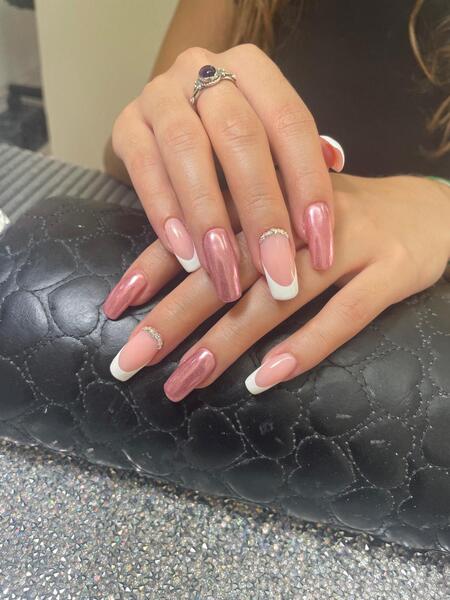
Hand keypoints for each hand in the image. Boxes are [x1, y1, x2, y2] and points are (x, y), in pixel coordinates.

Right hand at [108, 44, 343, 309]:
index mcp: (252, 69)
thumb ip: (298, 159)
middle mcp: (203, 69)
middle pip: (240, 137)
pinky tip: (187, 255)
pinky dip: (166, 214)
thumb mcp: (270, 141)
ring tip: (228, 275)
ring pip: (186, 149)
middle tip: (277, 274)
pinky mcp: (126, 125)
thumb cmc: (233, 144)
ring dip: (210, 219)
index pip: (290, 122)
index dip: (308, 185)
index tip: (320, 246)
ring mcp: (159, 94)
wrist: (169, 121)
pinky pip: (143, 168)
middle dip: (262, 213)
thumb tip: (335, 165)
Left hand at [108, 174, 449, 399]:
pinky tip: (264, 379)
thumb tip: (178, 273)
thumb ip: (241, 233)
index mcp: (272, 197)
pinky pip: (345, 316)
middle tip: (132, 360)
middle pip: (230, 268)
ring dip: (227, 341)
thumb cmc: (339, 220)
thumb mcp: (288, 214)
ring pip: (279, 295)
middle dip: (175, 317)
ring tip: (185, 381)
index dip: (154, 268)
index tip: (115, 308)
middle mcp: (304, 217)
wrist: (428, 208)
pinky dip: (304, 348)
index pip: (201, 229)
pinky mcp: (390, 271)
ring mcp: (349, 243)